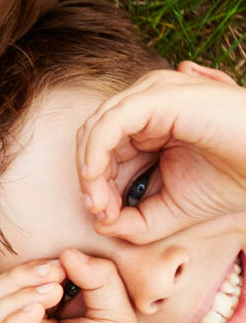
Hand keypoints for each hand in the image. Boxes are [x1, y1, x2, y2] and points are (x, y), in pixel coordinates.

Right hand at [0, 251, 194, 322]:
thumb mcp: (113, 312)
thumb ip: (97, 278)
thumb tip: (68, 251)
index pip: (11, 290)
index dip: (30, 270)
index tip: (61, 263)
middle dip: (18, 278)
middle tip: (53, 273)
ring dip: (15, 295)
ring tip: (51, 291)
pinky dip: (11, 320)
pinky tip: (37, 311)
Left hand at [76, 62, 245, 242]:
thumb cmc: (234, 177)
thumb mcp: (175, 209)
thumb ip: (137, 221)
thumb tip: (100, 226)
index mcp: (149, 124)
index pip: (102, 151)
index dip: (95, 186)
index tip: (104, 220)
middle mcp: (146, 105)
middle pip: (93, 140)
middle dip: (90, 181)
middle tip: (100, 214)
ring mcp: (151, 96)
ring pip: (96, 129)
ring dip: (91, 172)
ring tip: (101, 205)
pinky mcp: (158, 97)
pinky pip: (110, 121)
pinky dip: (96, 151)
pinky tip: (95, 177)